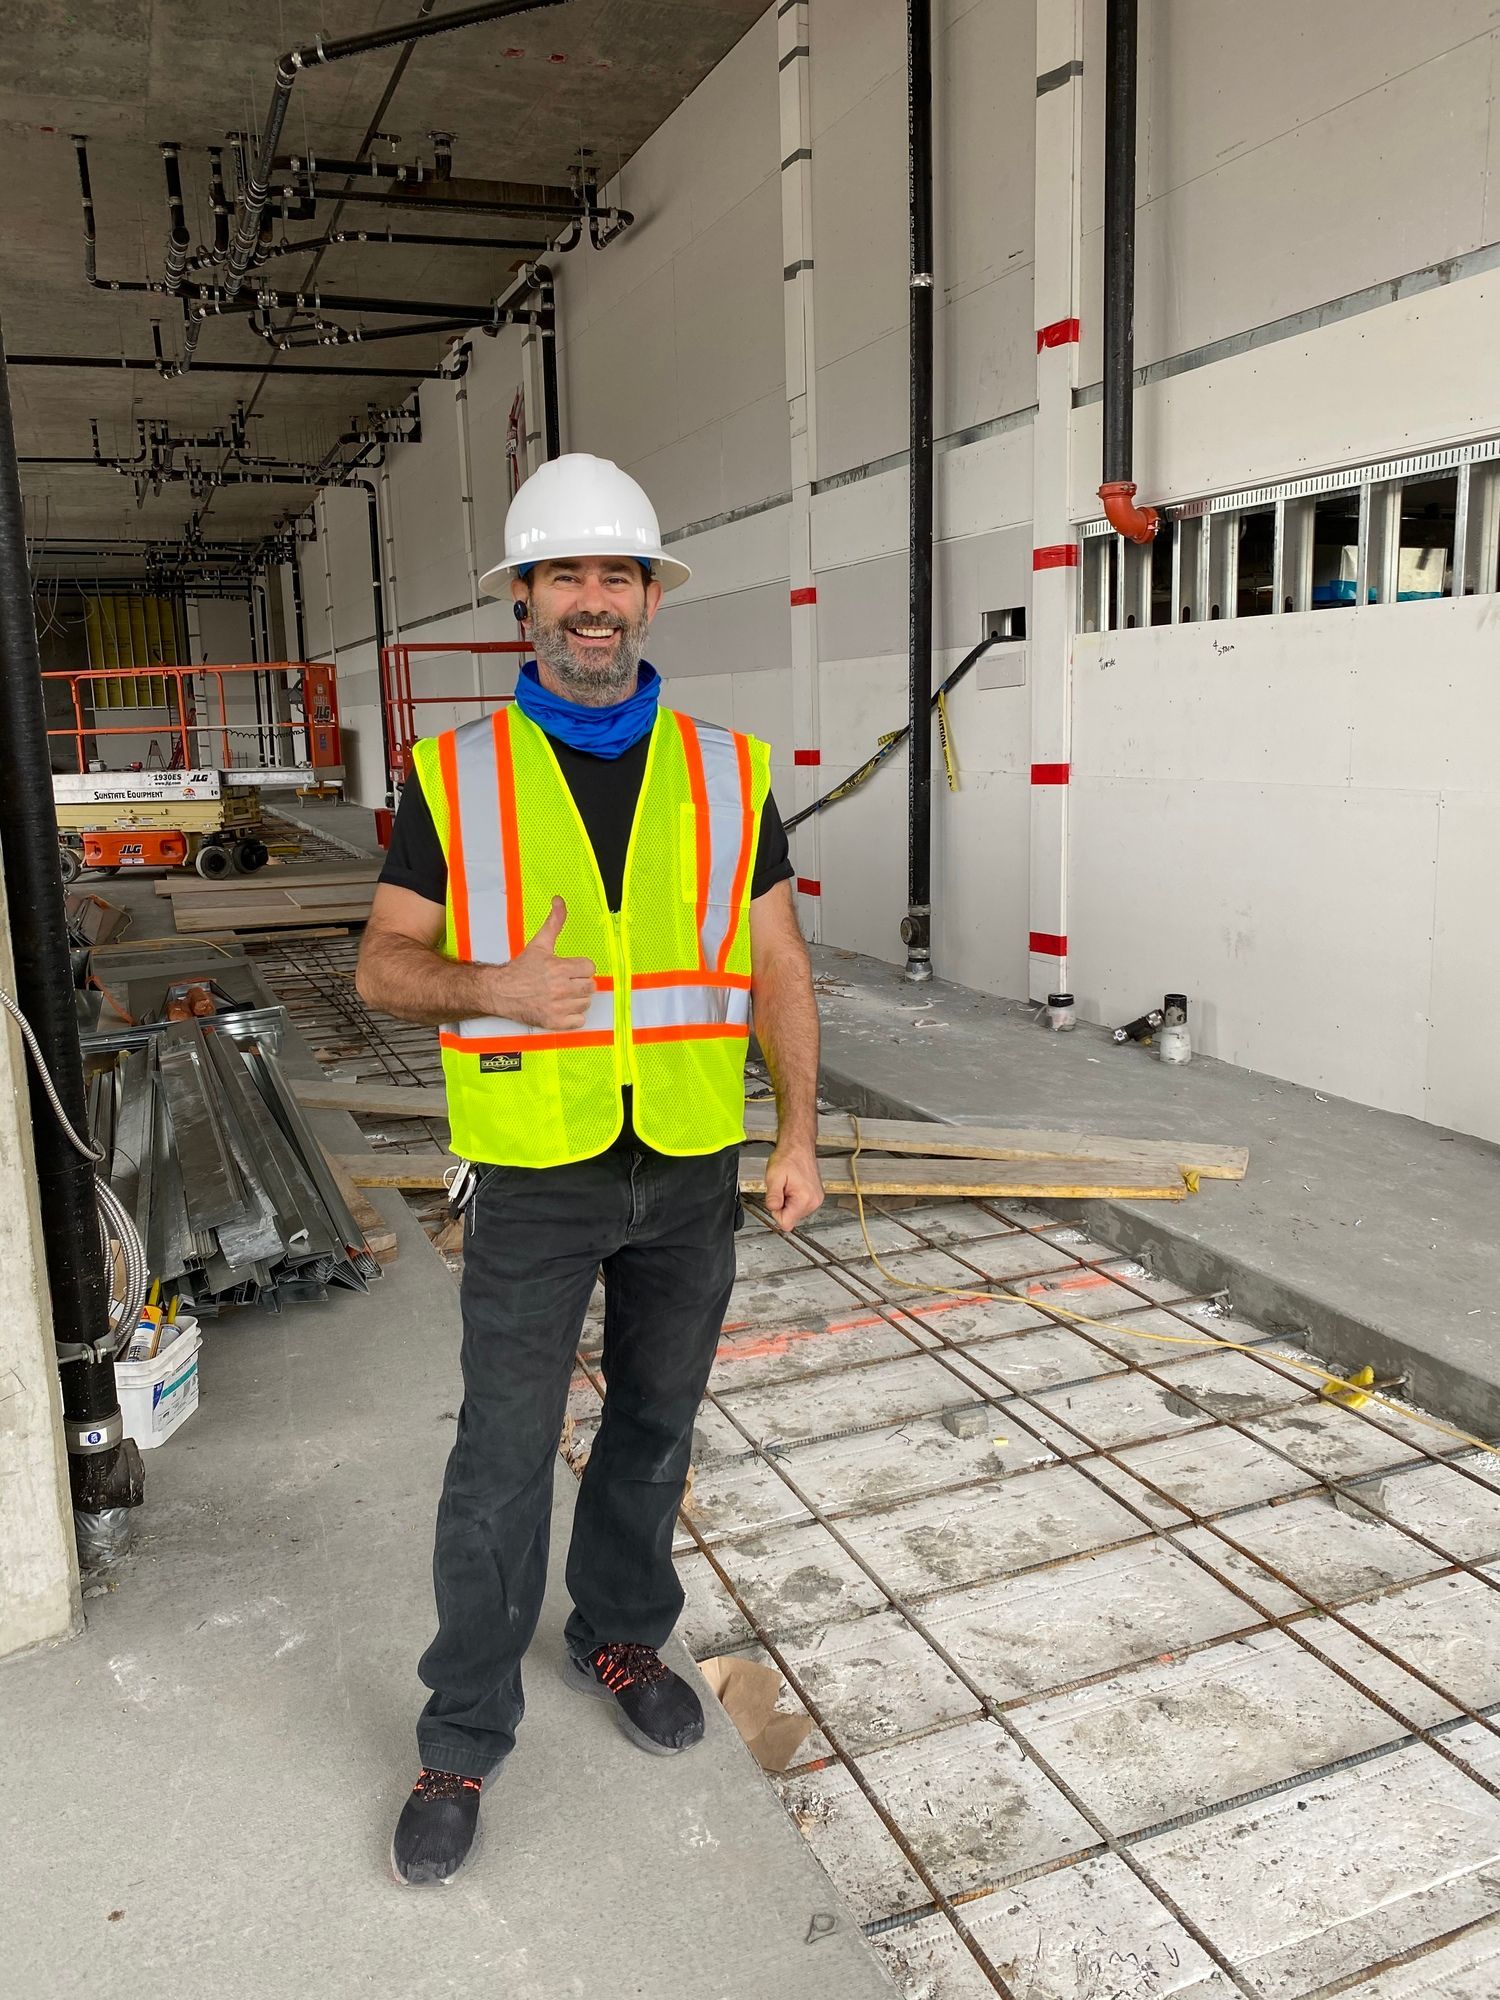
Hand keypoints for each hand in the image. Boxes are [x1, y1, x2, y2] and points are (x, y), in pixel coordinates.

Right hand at [491, 897, 596, 1029]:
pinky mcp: (554, 1023)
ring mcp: (558, 1007)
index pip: (589, 968)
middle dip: (579, 983)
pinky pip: (579, 1021)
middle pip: (590, 986)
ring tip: (561, 995)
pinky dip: (572, 1017)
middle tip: (563, 982)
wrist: (500, 992)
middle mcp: (560, 989)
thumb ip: (554, 922)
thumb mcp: (539, 943)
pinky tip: (560, 1008)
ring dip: (576, 1000)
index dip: (580, 968)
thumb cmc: (520, 970)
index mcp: (559, 968)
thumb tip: (559, 900)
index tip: (568, 970)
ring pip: (585, 1003)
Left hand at [763, 1138, 822, 1233]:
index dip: (776, 1212)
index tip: (776, 1199)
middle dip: (783, 1206)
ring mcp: (816, 1199)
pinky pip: (800, 1205)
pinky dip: (794, 1198)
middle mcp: (814, 1202)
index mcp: (805, 1199)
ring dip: (788, 1201)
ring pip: (795, 1212)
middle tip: (782, 1188)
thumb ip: (772, 1197)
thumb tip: (773, 1209)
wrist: (798, 1146)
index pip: (786, 1223)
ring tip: (788, 1185)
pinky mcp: (816, 1196)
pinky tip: (793, 1185)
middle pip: (791, 1218)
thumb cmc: (788, 1157)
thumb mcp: (774, 1177)